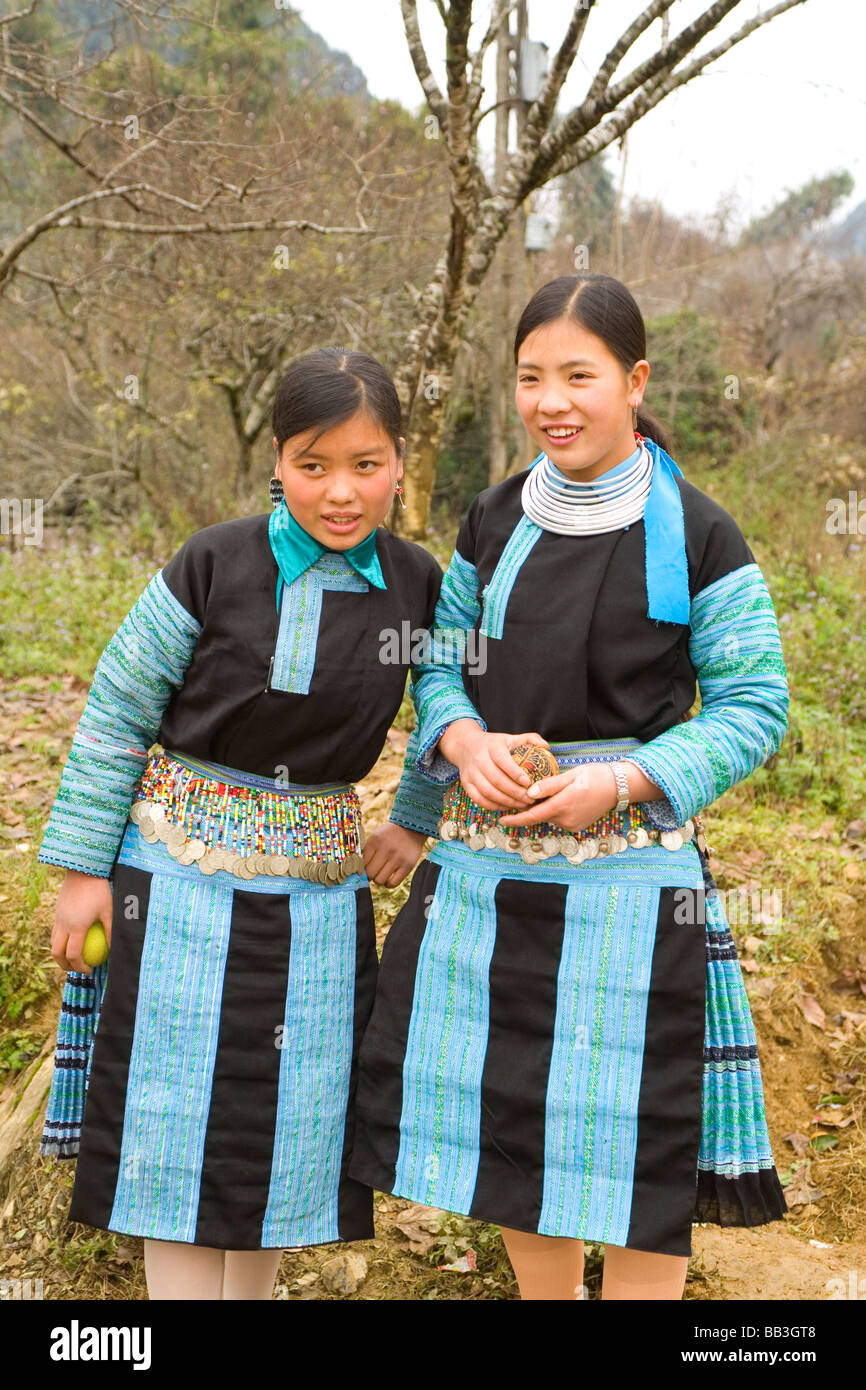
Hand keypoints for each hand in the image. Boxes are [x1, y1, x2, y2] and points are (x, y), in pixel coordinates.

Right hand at [51, 869, 112, 975]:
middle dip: (65, 965)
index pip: (74, 955)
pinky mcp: (56, 912)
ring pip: (53, 943)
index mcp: (77, 926)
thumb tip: (113, 950)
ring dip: (60, 954)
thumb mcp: (109, 911)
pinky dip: (60, 941)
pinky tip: (73, 940)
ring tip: (73, 958)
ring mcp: (58, 918)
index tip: (90, 970)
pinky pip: (55, 932)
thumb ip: (110, 932)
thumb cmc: (100, 890)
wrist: (82, 870)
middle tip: (78, 969)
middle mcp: (63, 924)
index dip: (80, 967)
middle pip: (57, 953)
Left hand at [363, 823, 428, 887]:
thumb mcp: (376, 837)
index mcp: (375, 841)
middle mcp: (386, 849)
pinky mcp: (408, 865)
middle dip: (369, 876)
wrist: (411, 828)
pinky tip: (388, 879)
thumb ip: (367, 851)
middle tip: (372, 873)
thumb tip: (357, 869)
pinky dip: (388, 884)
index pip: (361, 863)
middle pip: (370, 874)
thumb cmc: (390, 835)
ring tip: (381, 875)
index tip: (363, 870)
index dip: (361, 869)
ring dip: (379, 880)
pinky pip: (393, 883)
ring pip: (380, 880)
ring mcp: (397, 858)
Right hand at [439, 722, 551, 811]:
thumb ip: (529, 739)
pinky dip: (494, 806)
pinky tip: (507, 807)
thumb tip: (546, 747)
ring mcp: (471, 773)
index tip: (528, 782)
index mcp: (492, 747)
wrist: (466, 746)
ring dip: (506, 802)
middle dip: (515, 792)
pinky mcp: (466, 785)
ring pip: (488, 792)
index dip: (515, 773)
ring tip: (522, 805)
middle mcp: (479, 760)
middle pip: (496, 780)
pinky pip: (480, 800)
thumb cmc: (494, 744)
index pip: (503, 761)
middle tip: (530, 799)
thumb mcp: (510, 737)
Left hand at [499, 762, 617, 832]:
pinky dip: (554, 811)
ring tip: (546, 793)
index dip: (515, 819)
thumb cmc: (595, 776)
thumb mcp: (571, 775)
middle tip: (520, 797)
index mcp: (563, 805)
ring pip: (549, 818)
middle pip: (539, 816)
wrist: (618, 787)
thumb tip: (529, 793)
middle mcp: (566, 819)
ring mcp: (572, 825)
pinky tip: (558, 799)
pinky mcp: (577, 826)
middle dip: (529, 809)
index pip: (533, 816)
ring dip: (543, 809)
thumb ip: (549, 785)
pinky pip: (558, 819)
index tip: (501, 819)